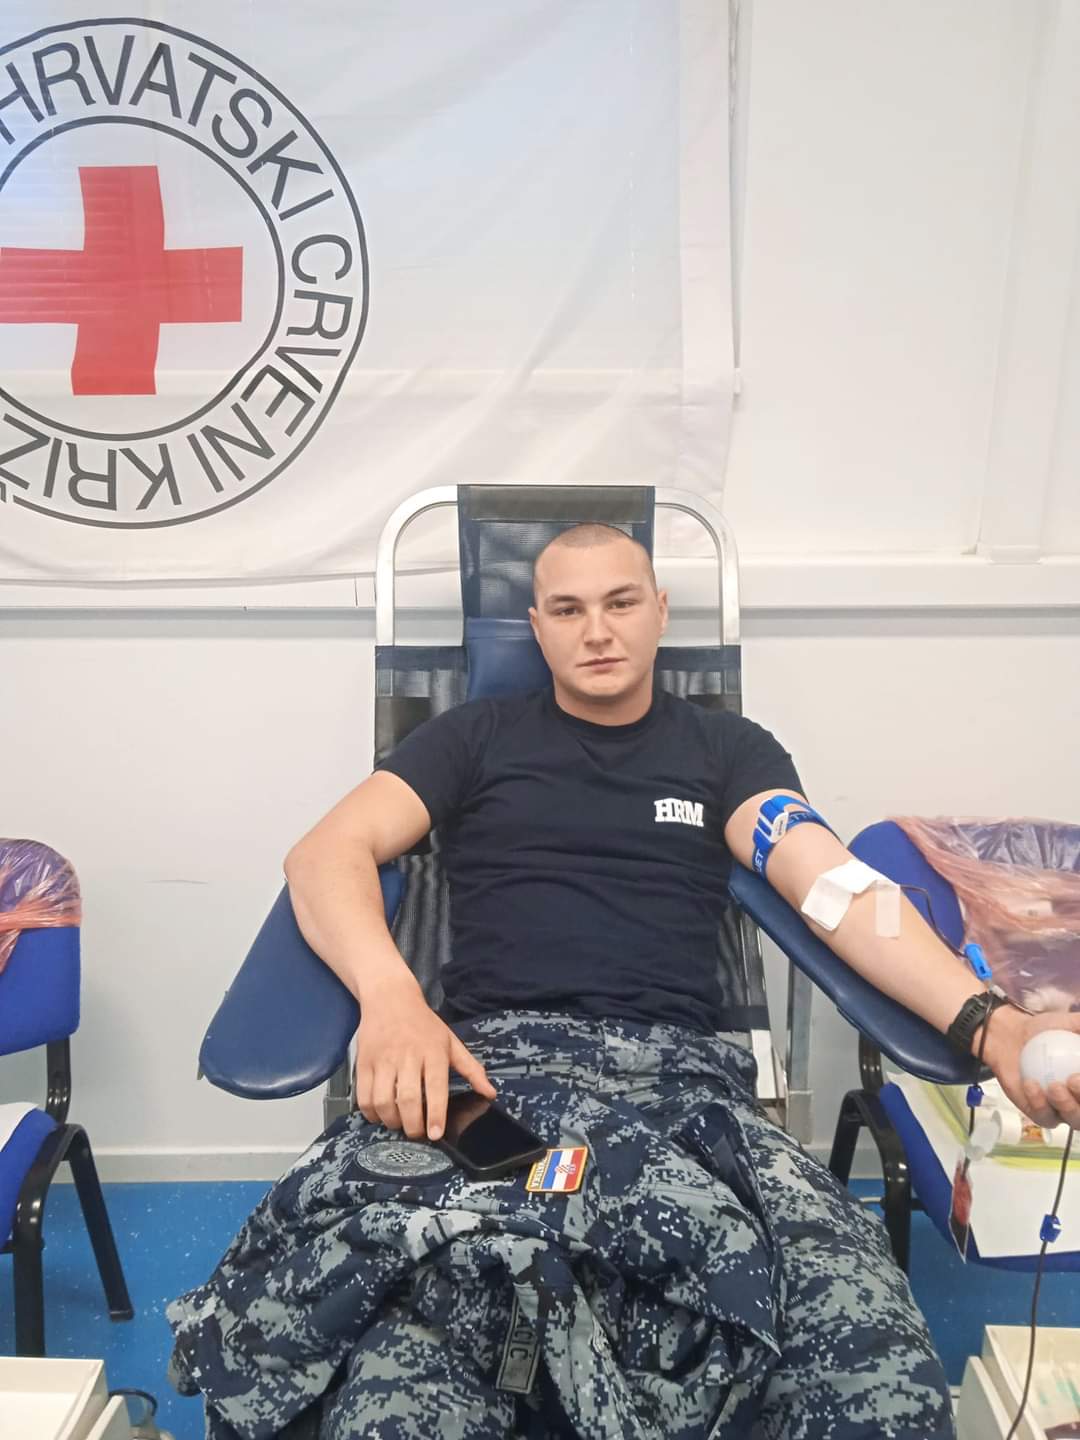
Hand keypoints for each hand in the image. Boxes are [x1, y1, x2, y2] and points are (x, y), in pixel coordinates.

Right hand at [354, 978, 496, 1140]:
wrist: (390, 997)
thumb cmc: (424, 1024)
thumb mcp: (451, 1041)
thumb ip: (471, 1069)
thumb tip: (490, 1093)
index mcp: (433, 1051)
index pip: (435, 1087)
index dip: (435, 1114)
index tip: (435, 1134)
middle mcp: (408, 1055)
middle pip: (408, 1099)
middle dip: (413, 1125)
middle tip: (418, 1133)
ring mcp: (383, 1059)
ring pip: (383, 1100)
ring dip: (391, 1121)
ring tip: (399, 1124)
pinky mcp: (363, 1062)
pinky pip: (363, 1096)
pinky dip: (370, 1113)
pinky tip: (380, 1115)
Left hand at [981, 1005, 1079, 1129]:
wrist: (1014, 1036)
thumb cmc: (1048, 1030)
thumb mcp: (1073, 1023)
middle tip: (1074, 1080)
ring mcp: (1065, 1110)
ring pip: (1074, 1119)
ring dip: (1067, 1105)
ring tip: (1054, 1086)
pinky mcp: (1041, 1113)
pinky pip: (1044, 1115)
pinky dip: (1038, 1102)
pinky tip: (1031, 1084)